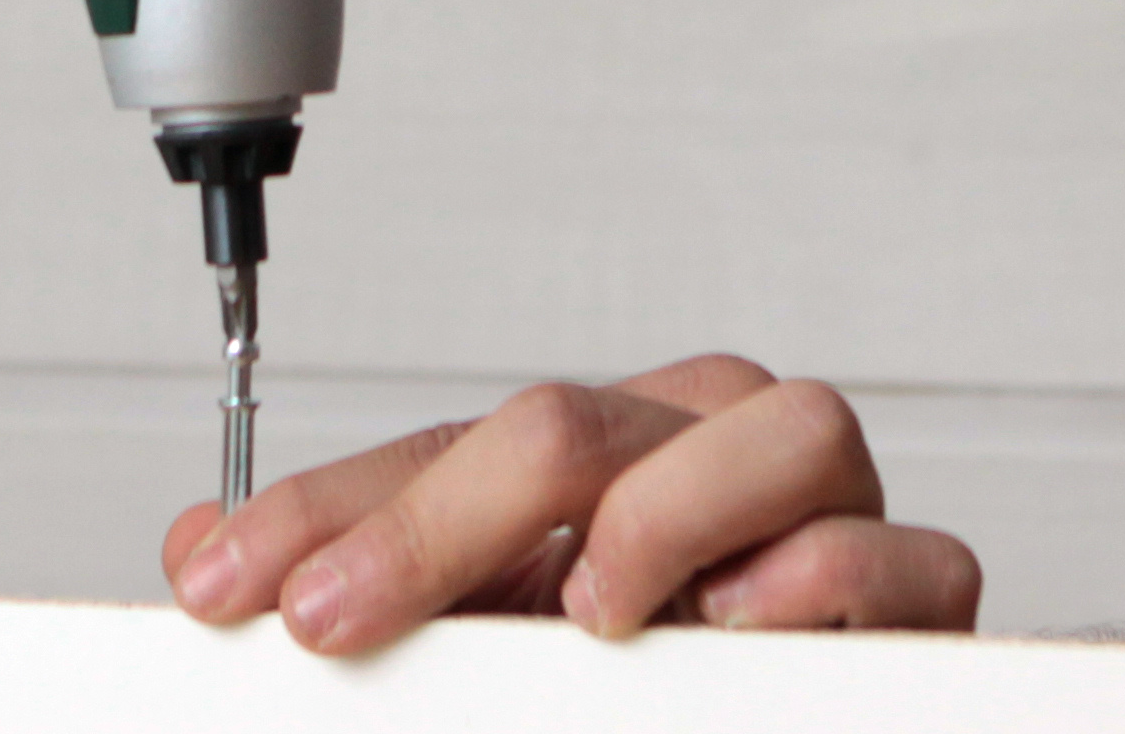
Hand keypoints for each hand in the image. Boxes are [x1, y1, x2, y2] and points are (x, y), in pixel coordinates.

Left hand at [159, 355, 979, 654]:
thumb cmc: (639, 706)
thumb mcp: (474, 665)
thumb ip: (361, 595)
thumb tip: (197, 548)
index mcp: (611, 465)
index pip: (456, 447)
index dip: (329, 512)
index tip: (227, 585)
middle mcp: (717, 469)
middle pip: (592, 420)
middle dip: (442, 512)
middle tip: (338, 615)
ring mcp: (833, 525)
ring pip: (788, 426)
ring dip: (669, 510)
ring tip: (590, 605)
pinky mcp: (927, 607)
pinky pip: (911, 555)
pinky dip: (826, 577)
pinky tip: (736, 623)